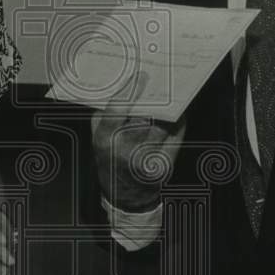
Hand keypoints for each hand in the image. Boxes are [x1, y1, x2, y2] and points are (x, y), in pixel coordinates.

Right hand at [91, 71, 185, 210]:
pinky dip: (177, 123)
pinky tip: (178, 114)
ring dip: (168, 109)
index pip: (117, 110)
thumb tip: (123, 86)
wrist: (124, 197)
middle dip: (154, 98)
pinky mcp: (164, 167)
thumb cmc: (109, 161)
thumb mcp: (97, 138)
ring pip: (163, 125)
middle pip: (144, 116)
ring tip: (171, 94)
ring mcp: (146, 161)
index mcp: (105, 141)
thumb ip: (104, 114)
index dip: (130, 91)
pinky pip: (175, 137)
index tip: (141, 76)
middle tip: (161, 79)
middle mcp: (125, 151)